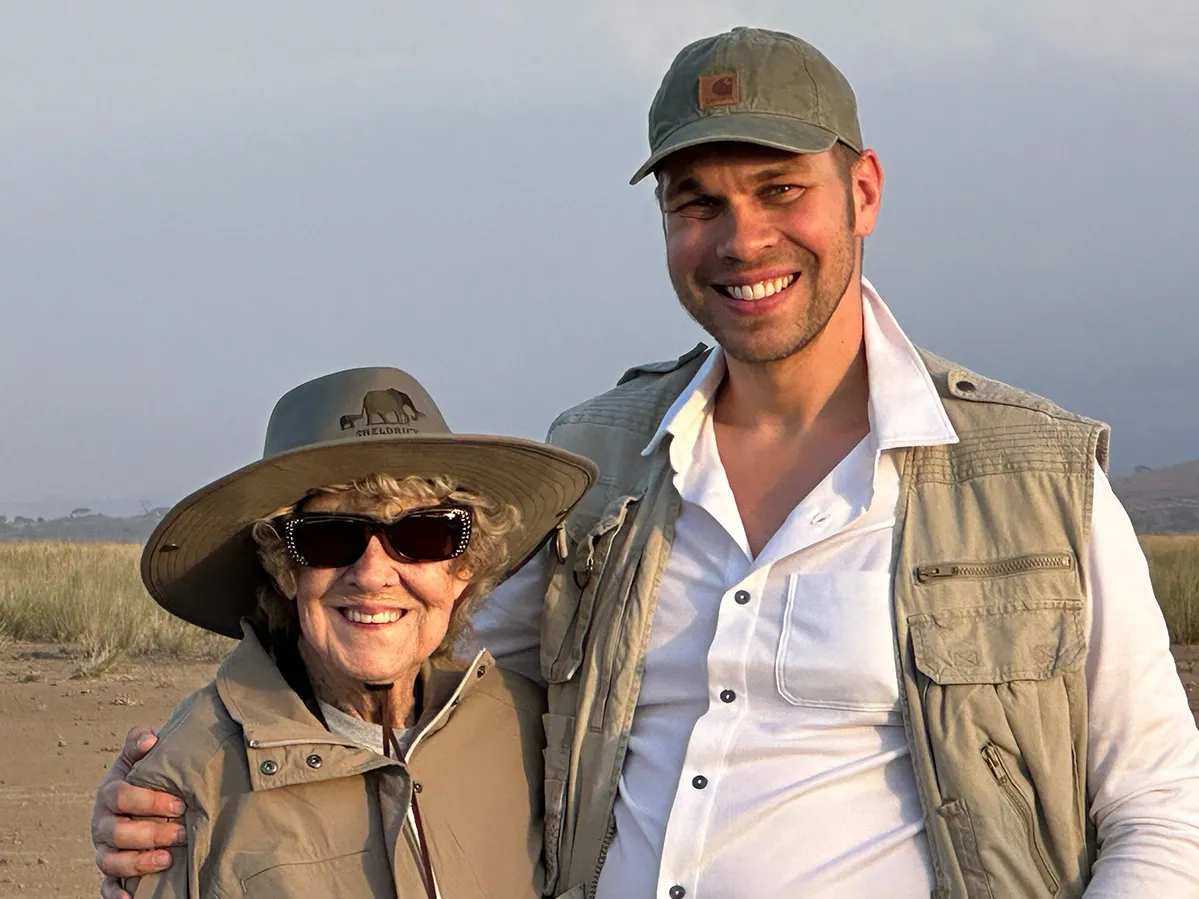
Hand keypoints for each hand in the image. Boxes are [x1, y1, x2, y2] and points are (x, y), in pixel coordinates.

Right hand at [92, 727, 186, 898]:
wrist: (135, 802)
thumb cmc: (142, 779)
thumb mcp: (137, 759)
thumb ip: (139, 743)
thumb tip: (150, 738)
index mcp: (108, 794)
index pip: (120, 796)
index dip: (148, 801)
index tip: (179, 804)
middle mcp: (101, 823)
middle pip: (117, 832)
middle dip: (151, 833)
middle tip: (181, 833)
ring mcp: (103, 848)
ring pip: (110, 861)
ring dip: (138, 862)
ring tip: (167, 859)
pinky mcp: (108, 871)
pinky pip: (105, 886)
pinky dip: (114, 894)